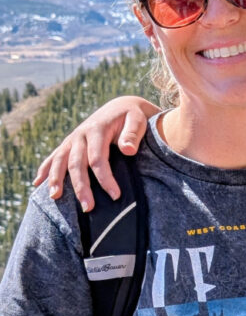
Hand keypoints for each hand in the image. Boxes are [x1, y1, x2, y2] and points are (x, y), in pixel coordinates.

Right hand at [35, 96, 156, 210]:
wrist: (121, 107)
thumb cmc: (132, 117)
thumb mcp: (138, 121)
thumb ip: (133, 134)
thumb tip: (128, 150)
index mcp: (97, 130)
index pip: (98, 158)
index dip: (105, 178)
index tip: (115, 195)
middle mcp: (81, 134)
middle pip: (76, 163)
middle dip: (81, 187)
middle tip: (88, 208)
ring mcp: (73, 139)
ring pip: (60, 160)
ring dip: (56, 179)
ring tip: (55, 197)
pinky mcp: (70, 143)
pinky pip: (54, 157)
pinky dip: (45, 169)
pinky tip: (37, 184)